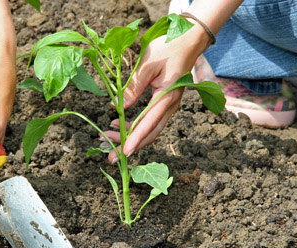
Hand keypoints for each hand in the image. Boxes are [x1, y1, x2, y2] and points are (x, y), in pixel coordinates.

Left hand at [105, 32, 206, 163]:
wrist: (188, 41)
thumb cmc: (168, 48)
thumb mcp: (147, 64)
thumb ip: (133, 87)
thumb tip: (118, 107)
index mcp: (167, 97)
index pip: (149, 123)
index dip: (135, 139)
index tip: (123, 151)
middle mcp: (170, 106)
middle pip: (150, 133)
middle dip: (131, 146)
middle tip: (112, 158)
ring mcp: (169, 106)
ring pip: (150, 130)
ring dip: (130, 138)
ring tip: (108, 140)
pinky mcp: (164, 103)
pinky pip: (150, 121)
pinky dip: (134, 128)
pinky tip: (117, 125)